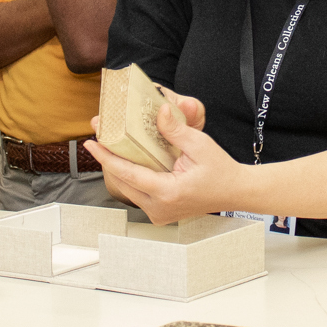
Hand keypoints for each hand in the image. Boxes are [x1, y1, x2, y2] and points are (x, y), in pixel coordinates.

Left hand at [86, 94, 237, 223]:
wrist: (235, 191)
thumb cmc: (221, 171)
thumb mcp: (200, 145)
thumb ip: (176, 130)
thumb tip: (159, 111)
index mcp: (167, 193)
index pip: (127, 173)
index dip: (106, 157)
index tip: (91, 143)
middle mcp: (159, 208)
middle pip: (122, 182)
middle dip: (109, 159)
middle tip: (98, 138)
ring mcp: (159, 214)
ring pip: (128, 189)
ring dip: (119, 169)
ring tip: (110, 147)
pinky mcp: (160, 214)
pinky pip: (138, 194)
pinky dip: (132, 177)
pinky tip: (129, 160)